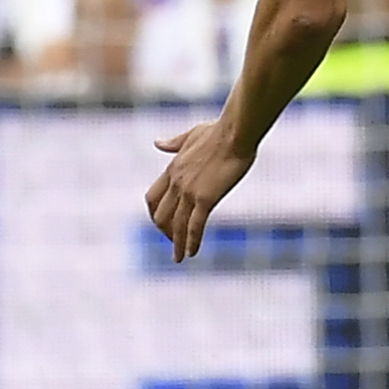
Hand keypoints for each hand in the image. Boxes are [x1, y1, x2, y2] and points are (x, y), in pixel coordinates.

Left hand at [146, 118, 254, 262]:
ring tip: (178, 258)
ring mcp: (189, 191)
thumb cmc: (219, 130)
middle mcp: (176, 183)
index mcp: (172, 169)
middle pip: (160, 215)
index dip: (155, 214)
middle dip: (164, 231)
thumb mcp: (191, 135)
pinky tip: (192, 253)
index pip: (153, 198)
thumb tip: (157, 143)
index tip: (161, 223)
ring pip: (176, 224)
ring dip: (176, 243)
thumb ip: (173, 143)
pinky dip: (191, 241)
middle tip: (172, 243)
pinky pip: (195, 225)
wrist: (235, 132)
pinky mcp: (206, 198)